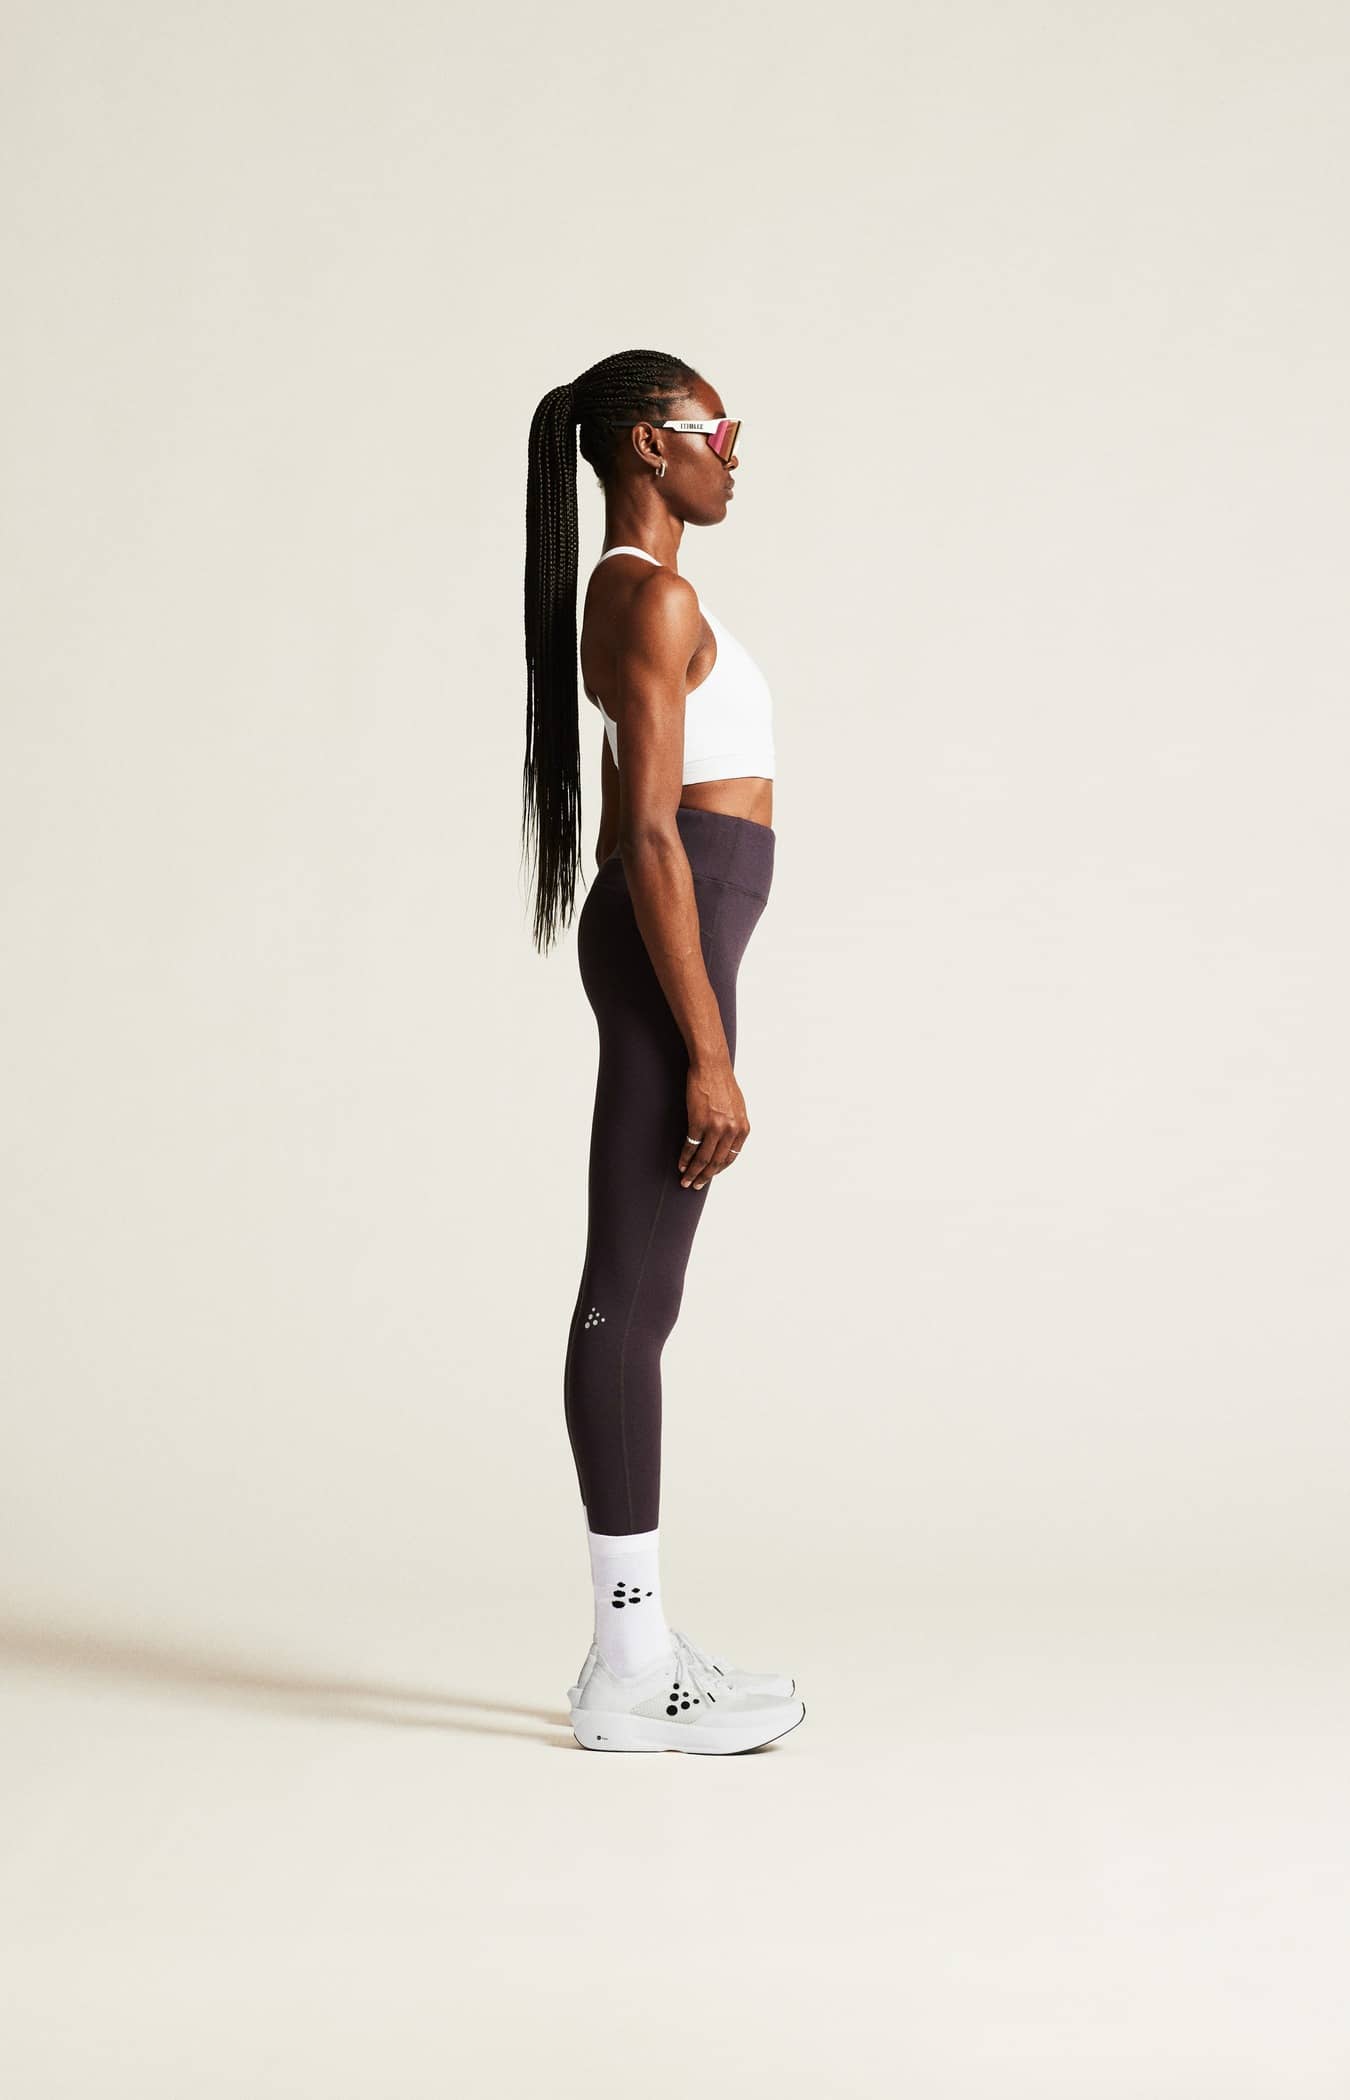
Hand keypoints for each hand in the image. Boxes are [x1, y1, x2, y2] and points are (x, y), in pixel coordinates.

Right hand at [680, 1062, 749, 1188]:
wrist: (712, 1067)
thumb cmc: (723, 1083)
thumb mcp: (737, 1108)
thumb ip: (734, 1126)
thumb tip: (727, 1141)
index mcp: (742, 1129)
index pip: (730, 1158)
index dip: (719, 1169)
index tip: (710, 1175)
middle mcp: (731, 1131)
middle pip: (717, 1162)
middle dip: (705, 1177)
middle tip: (695, 1185)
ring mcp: (715, 1127)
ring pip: (703, 1159)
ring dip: (693, 1172)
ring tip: (685, 1180)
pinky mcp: (698, 1122)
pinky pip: (691, 1146)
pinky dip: (684, 1157)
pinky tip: (680, 1164)